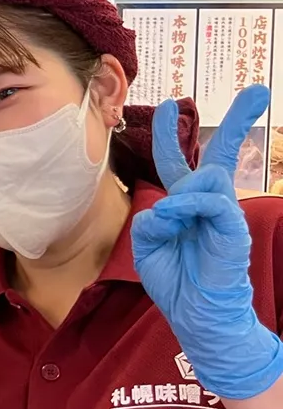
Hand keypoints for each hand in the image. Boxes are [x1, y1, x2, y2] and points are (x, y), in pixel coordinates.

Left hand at [131, 84, 282, 400]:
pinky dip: (188, 206)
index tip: (170, 105)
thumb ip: (152, 218)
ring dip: (180, 197)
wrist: (196, 315)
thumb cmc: (175, 282)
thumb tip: (171, 203)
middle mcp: (207, 203)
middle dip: (238, 121)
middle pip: (220, 153)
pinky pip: (210, 201)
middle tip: (259, 93)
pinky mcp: (234, 228)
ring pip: (206, 178)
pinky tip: (177, 220)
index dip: (172, 136)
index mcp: (184, 205)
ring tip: (171, 225)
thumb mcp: (148, 246)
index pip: (179, 164)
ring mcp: (224, 214)